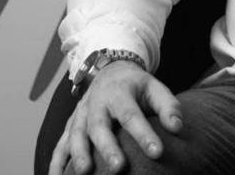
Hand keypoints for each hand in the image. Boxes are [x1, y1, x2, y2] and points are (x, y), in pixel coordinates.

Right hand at [48, 61, 183, 173]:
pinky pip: (60, 144)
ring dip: (79, 154)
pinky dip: (56, 161)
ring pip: (76, 135)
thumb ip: (168, 107)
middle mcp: (96, 104)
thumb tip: (178, 128)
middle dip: (108, 148)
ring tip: (85, 173)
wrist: (109, 71)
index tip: (157, 152)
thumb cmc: (135, 86)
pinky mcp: (70, 126)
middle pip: (99, 126)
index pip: (132, 115)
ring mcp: (80, 115)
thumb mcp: (155, 88)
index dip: (144, 135)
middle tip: (118, 168)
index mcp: (120, 93)